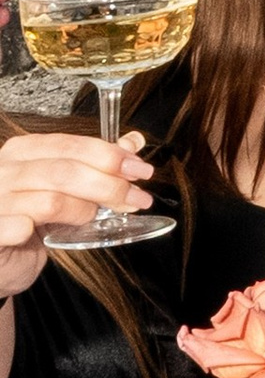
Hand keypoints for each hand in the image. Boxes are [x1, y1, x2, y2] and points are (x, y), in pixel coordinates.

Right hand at [0, 129, 152, 296]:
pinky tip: (50, 233)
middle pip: (65, 171)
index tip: (139, 169)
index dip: (109, 155)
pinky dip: (42, 229)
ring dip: (84, 210)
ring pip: (51, 201)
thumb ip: (94, 164)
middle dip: (109, 185)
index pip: (70, 145)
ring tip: (93, 218)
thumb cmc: (28, 220)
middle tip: (135, 198)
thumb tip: (132, 143)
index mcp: (22, 152)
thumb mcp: (62, 188)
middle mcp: (4, 171)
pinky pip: (20, 227)